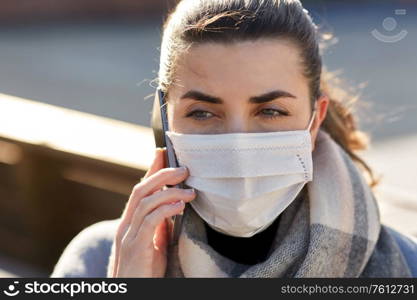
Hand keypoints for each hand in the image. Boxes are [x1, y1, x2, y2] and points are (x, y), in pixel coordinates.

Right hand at [109, 148, 194, 276]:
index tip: (164, 153)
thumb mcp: (154, 243)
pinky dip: (166, 209)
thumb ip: (160, 224)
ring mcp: (128, 235)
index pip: (140, 188)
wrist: (132, 292)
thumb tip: (174, 205)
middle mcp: (125, 224)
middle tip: (184, 168)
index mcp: (130, 221)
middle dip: (162, 174)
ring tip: (190, 190)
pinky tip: (181, 206)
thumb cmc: (145, 270)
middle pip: (141, 189)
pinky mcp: (135, 247)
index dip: (151, 169)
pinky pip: (150, 221)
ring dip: (169, 191)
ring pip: (145, 201)